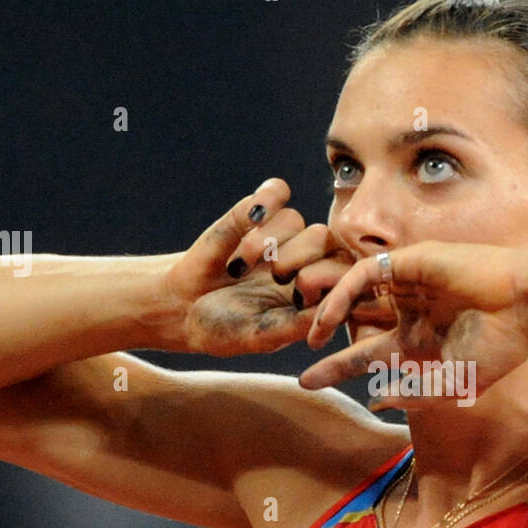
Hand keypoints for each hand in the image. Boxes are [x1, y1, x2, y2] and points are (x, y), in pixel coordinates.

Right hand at [158, 178, 355, 354]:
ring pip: (296, 219)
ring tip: (239, 266)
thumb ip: (298, 323)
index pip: (345, 271)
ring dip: (266, 242)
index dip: (329, 277)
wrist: (182, 307)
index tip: (300, 293)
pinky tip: (252, 218)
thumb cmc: (225, 329)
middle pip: (324, 239)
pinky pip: (276, 191)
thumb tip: (336, 308)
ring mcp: (281, 234)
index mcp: (316, 292)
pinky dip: (266, 200)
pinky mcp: (256, 212)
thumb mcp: (262, 336)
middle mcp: (305, 260)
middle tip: (275, 278)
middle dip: (298, 259)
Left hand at [298, 240, 527, 411]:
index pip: (368, 355)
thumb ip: (414, 396)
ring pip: (354, 292)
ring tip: (310, 333)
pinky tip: (330, 314)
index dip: (337, 368)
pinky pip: (364, 275)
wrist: (527, 306)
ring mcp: (408, 286)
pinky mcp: (409, 263)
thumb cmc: (500, 347)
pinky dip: (343, 292)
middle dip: (322, 334)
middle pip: (354, 322)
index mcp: (420, 342)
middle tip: (298, 349)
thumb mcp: (453, 385)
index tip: (308, 382)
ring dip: (326, 310)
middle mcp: (409, 312)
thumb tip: (376, 401)